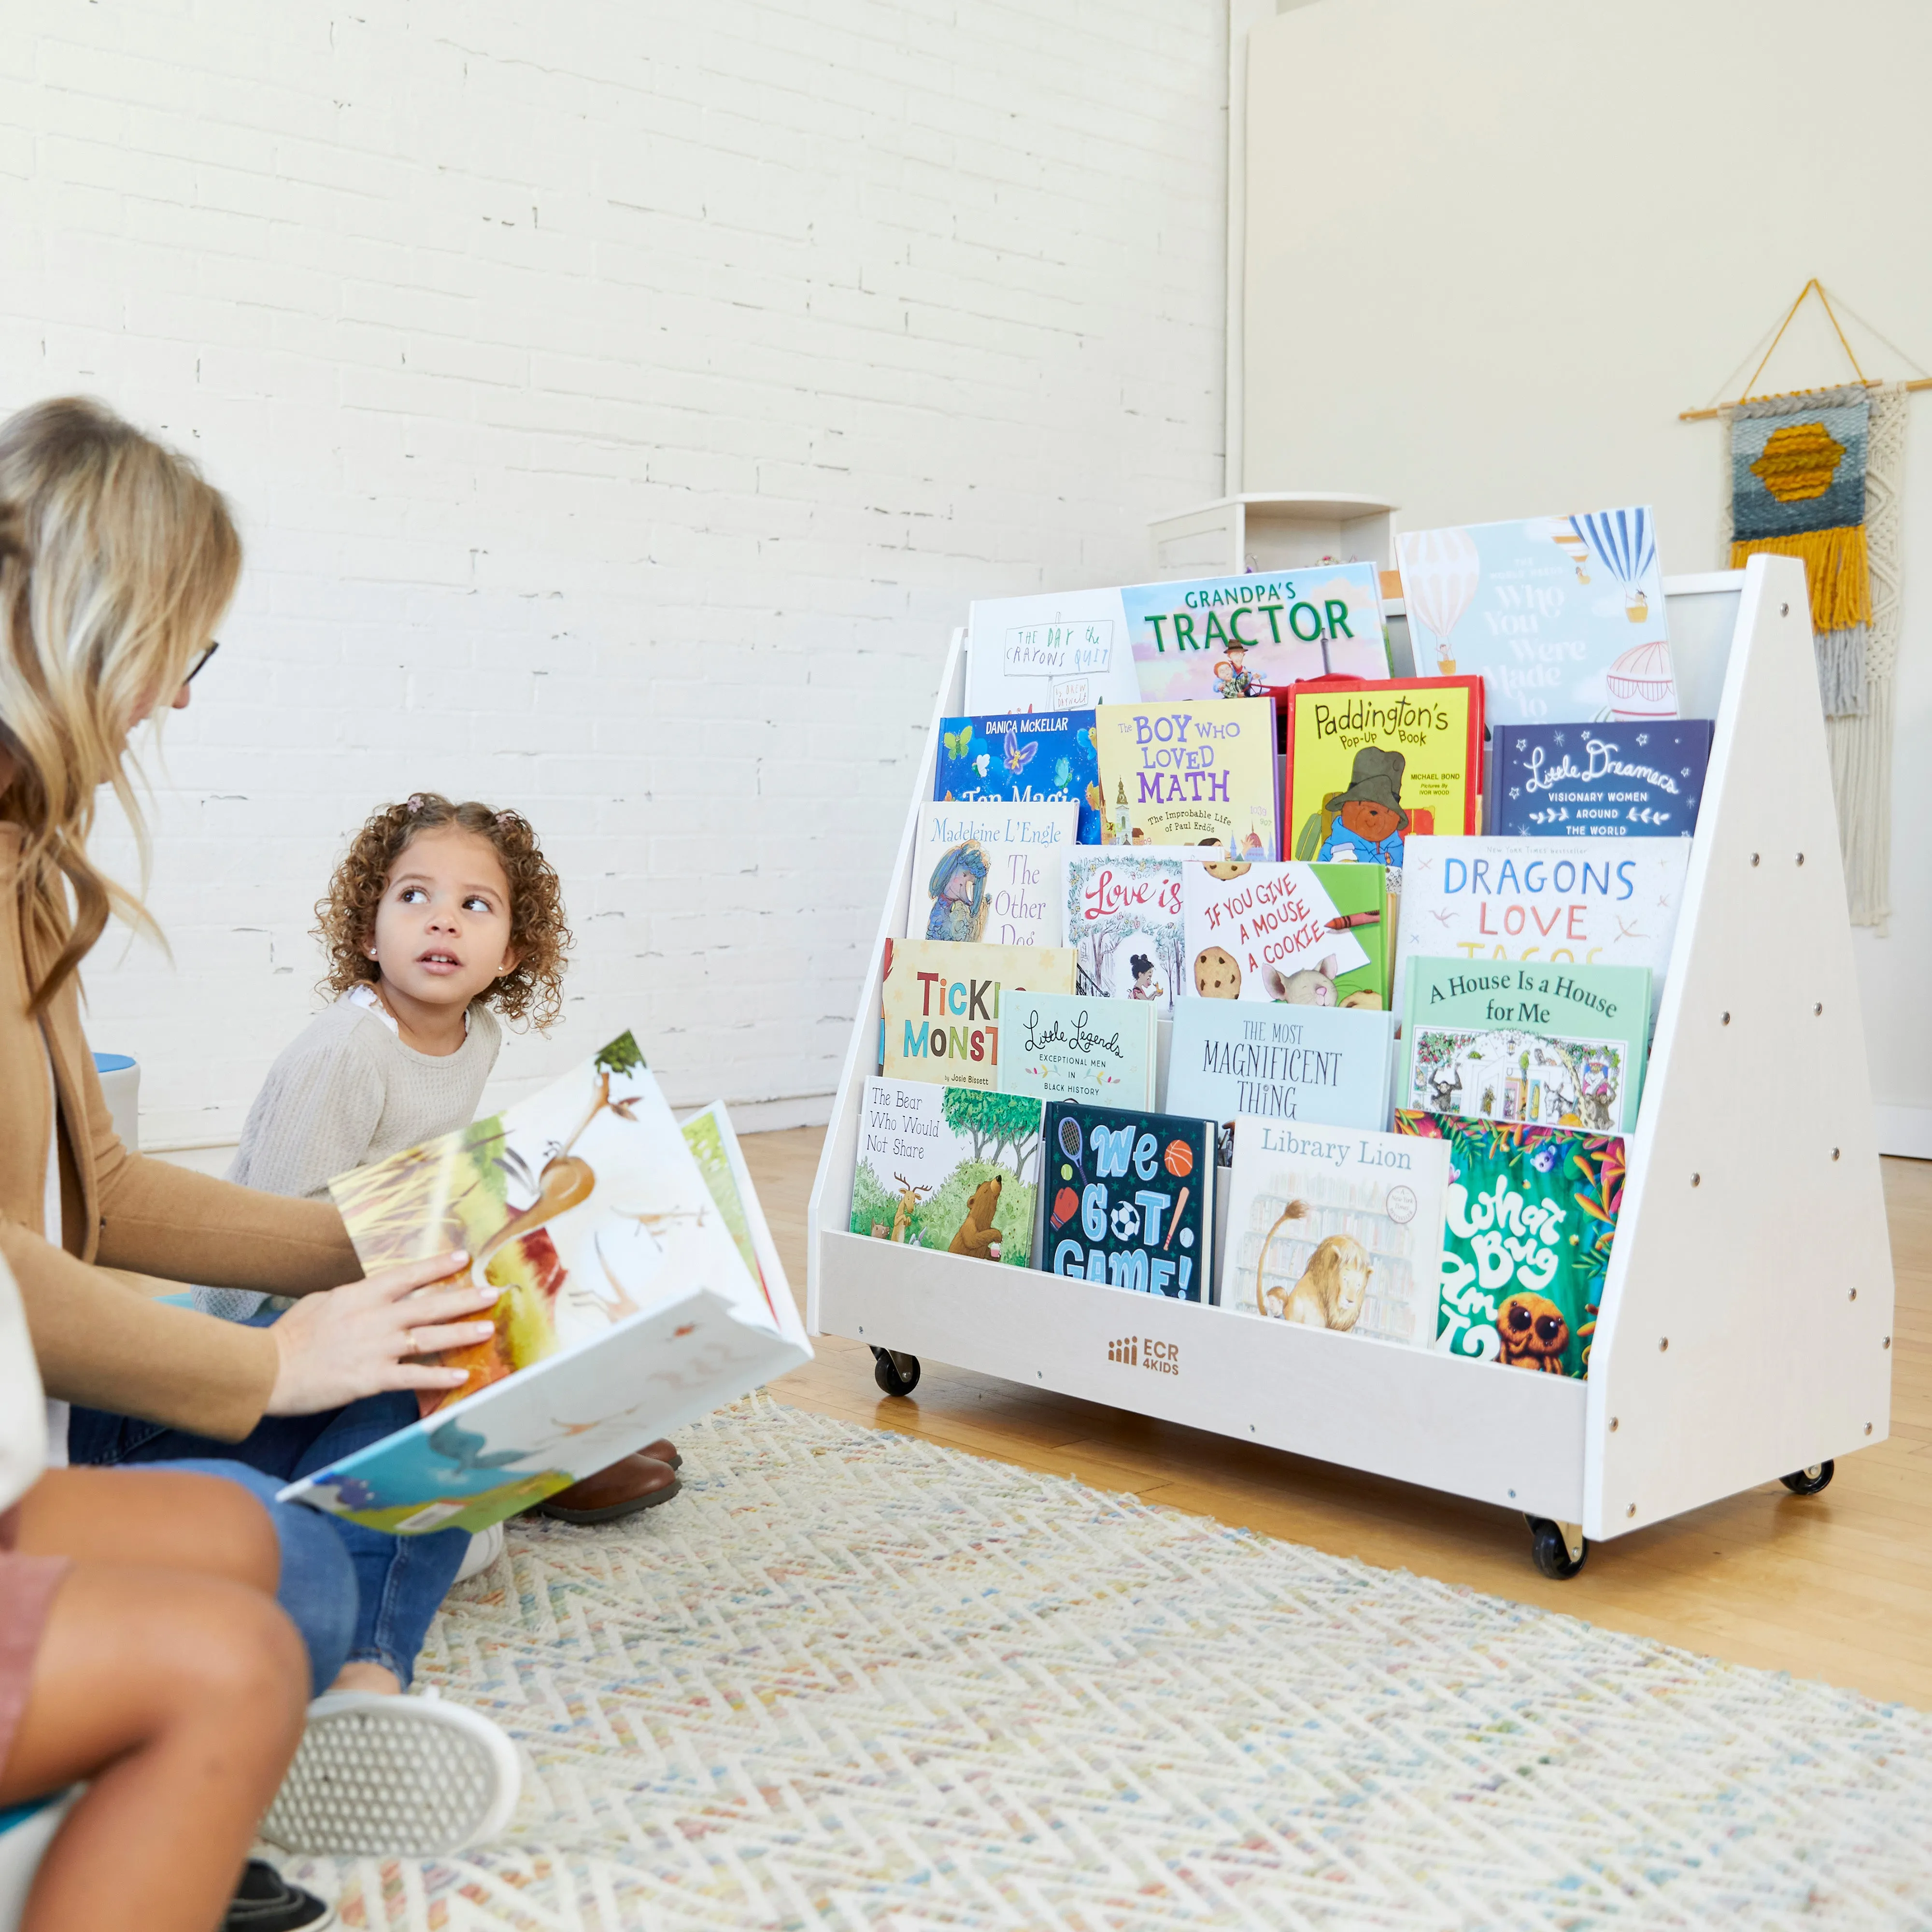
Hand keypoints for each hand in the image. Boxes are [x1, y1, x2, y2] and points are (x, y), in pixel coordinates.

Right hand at [263, 1252, 497, 1415]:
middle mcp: (374, 1318)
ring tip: (487, 1329)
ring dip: (461, 1333)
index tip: (463, 1258)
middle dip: (464, 1299)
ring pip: (428, 1337)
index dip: (437, 1266)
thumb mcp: (322, 1302)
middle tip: (492, 1294)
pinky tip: (461, 1376)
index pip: (407, 1276)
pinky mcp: (371, 1378)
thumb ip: (353, 1298)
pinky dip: (438, 1377)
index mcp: (360, 1295)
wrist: (267, 1369)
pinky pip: (413, 1376)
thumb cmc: (290, 1336)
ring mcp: (376, 1348)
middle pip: (428, 1305)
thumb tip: (373, 1293)